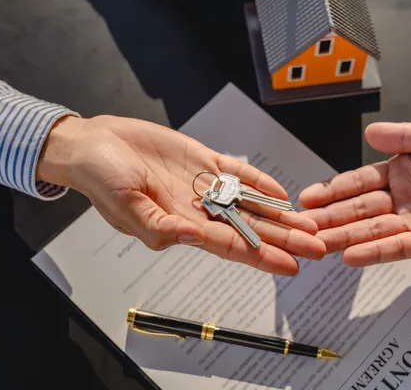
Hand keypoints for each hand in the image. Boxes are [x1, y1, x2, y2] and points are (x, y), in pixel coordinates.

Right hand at [37, 115, 322, 275]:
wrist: (94, 143)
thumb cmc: (101, 179)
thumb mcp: (126, 207)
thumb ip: (160, 226)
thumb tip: (193, 237)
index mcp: (182, 226)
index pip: (232, 246)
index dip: (263, 256)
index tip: (292, 266)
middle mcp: (199, 209)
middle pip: (251, 228)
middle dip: (284, 239)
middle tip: (317, 247)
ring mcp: (202, 185)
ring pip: (250, 203)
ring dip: (279, 214)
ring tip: (308, 224)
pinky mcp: (201, 160)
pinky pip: (236, 173)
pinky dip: (258, 181)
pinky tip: (279, 191)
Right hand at [299, 113, 410, 266]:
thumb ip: (404, 137)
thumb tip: (370, 134)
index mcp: (404, 167)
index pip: (360, 181)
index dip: (334, 189)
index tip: (308, 197)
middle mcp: (406, 195)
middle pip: (360, 209)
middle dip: (331, 217)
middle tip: (303, 226)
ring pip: (373, 230)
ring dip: (345, 237)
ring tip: (318, 244)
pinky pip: (398, 247)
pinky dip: (374, 252)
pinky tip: (351, 256)